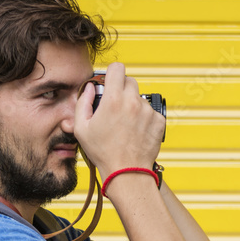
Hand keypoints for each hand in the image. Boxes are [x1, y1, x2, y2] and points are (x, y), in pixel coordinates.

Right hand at [74, 62, 164, 179]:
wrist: (126, 172)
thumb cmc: (103, 152)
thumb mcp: (81, 129)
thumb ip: (83, 103)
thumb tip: (89, 88)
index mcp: (113, 100)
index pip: (117, 68)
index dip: (112, 73)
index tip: (110, 81)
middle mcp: (133, 101)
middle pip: (129, 81)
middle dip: (122, 90)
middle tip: (115, 108)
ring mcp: (147, 111)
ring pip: (140, 98)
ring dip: (133, 106)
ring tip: (125, 125)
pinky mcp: (158, 120)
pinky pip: (150, 112)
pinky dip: (144, 118)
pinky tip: (135, 132)